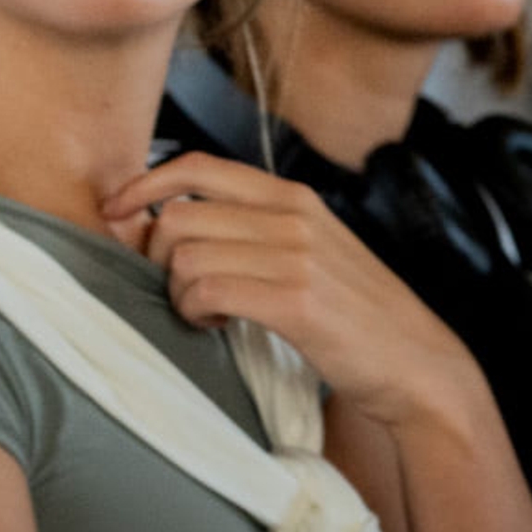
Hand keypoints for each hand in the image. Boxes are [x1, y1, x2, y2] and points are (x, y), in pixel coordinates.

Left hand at [101, 153, 485, 434]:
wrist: (416, 364)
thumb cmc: (356, 316)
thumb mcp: (313, 252)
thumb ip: (256, 231)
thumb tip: (171, 226)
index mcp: (294, 197)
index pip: (198, 167)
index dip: (144, 185)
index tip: (116, 214)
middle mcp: (294, 216)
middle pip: (178, 214)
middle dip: (156, 257)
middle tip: (176, 289)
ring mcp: (297, 256)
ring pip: (186, 255)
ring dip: (177, 291)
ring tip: (204, 312)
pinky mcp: (296, 301)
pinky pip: (208, 290)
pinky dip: (196, 311)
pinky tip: (216, 325)